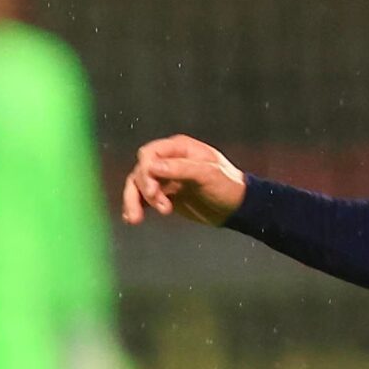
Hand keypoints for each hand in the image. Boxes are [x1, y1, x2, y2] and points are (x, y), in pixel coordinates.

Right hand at [120, 134, 246, 226]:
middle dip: (143, 191)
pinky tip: (132, 219)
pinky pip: (142, 198)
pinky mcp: (164, 194)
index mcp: (179, 148)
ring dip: (134, 201)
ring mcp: (165, 178)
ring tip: (136, 220)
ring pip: (138, 186)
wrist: (236, 207)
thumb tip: (151, 167)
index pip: (149, 154)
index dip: (145, 172)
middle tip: (161, 208)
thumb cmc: (227, 186)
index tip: (152, 191)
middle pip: (140, 171)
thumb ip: (180, 168)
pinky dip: (135, 207)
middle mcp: (169, 160)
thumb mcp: (207, 174)